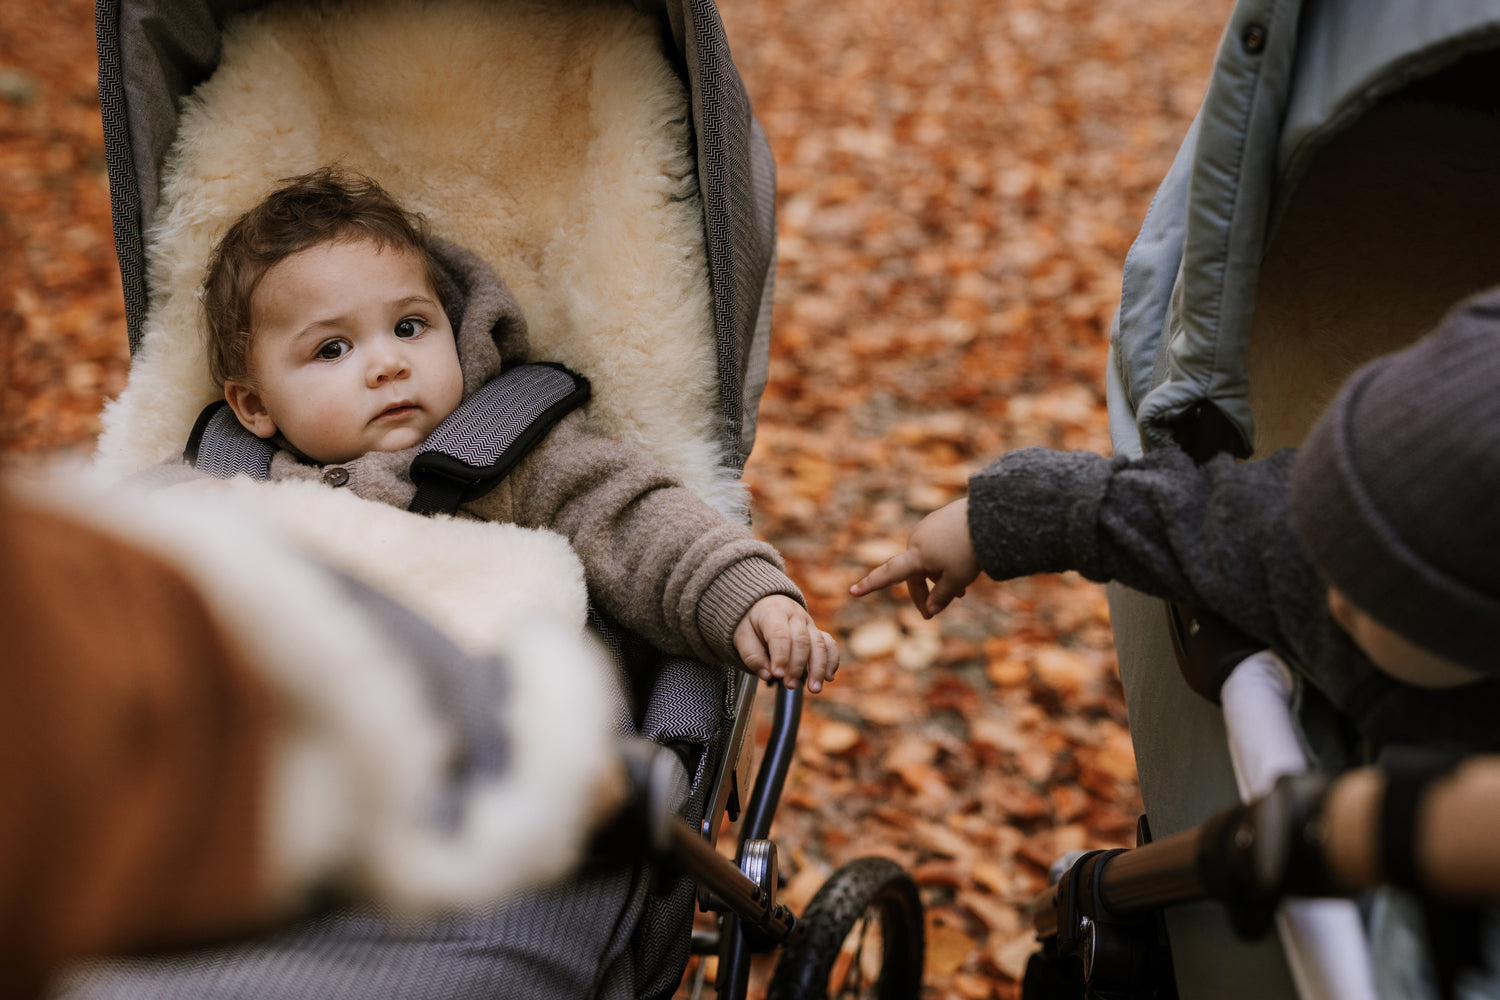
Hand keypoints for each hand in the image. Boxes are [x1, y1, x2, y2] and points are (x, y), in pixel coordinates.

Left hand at [733, 594, 839, 692]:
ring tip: (814, 688)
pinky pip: (829, 644)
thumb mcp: (741, 635)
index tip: (776, 674)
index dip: (780, 656)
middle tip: (789, 685)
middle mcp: (795, 615)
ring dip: (818, 667)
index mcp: (773, 612)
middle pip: (802, 640)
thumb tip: (767, 674)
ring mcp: (808, 623)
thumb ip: (751, 655)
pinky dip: (832, 660)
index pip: (780, 634)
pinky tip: (829, 677)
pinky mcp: (816, 632)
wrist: (764, 604)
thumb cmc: (752, 622)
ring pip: (819, 643)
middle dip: (797, 665)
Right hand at [850, 497, 978, 617]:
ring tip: (961, 593)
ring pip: (928, 560)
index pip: (889, 574)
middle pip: (914, 573)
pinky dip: (945, 561)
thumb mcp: (957, 580)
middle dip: (923, 593)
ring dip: (938, 578)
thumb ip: (941, 597)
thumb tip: (931, 609)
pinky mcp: (941, 519)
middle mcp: (917, 539)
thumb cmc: (971, 552)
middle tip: (931, 614)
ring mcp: (929, 527)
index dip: (871, 585)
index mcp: (916, 556)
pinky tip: (963, 566)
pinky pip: (938, 546)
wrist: (988, 517)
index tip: (853, 592)